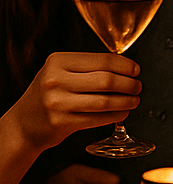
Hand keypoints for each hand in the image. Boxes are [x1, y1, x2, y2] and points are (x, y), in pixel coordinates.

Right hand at [9, 52, 140, 152]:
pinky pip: (99, 118)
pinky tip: (123, 112)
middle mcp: (55, 80)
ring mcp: (57, 103)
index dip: (126, 66)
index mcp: (58, 61)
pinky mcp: (62, 123)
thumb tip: (126, 66)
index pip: (103, 60)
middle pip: (107, 80)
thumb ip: (87, 66)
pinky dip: (116, 115)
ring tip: (134, 100)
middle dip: (130, 84)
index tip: (136, 70)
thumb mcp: (60, 71)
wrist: (24, 123)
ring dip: (127, 101)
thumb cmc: (49, 93)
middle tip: (137, 86)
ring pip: (105, 101)